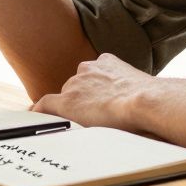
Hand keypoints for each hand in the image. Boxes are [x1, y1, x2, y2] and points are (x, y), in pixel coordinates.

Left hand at [31, 54, 155, 132]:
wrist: (145, 101)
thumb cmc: (150, 98)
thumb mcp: (139, 85)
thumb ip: (130, 88)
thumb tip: (144, 100)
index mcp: (106, 62)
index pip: (92, 75)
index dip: (92, 89)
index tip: (95, 98)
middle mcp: (87, 69)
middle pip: (77, 86)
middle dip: (83, 99)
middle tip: (94, 115)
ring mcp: (75, 84)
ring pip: (67, 97)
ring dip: (73, 108)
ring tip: (84, 123)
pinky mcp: (66, 101)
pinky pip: (45, 105)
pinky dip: (39, 112)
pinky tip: (35, 118)